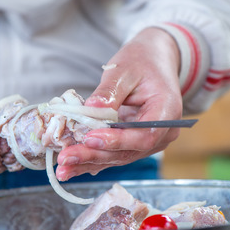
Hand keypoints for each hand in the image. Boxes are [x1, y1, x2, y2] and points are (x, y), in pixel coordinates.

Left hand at [56, 27, 182, 180]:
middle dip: (94, 156)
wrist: (153, 61)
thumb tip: (91, 108)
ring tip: (62, 169)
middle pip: (127, 152)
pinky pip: (113, 154)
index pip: (143, 136)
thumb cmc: (142, 62)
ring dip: (88, 163)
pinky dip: (91, 159)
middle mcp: (161, 133)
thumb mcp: (125, 70)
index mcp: (167, 112)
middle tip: (66, 159)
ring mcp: (147, 141)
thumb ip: (109, 92)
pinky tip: (72, 168)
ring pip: (117, 157)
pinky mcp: (133, 143)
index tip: (90, 138)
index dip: (116, 141)